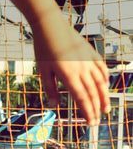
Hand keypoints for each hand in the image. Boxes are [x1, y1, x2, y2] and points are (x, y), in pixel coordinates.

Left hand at [32, 11, 110, 125]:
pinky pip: (101, 67)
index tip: (90, 123)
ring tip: (106, 109)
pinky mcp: (91, 52)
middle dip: (95, 109)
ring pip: (100, 82)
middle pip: (92, 93)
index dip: (87, 112)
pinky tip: (105, 85)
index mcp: (68, 75)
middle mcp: (81, 69)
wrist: (50, 24)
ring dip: (104, 97)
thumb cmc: (43, 48)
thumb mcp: (43, 70)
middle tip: (98, 122)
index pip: (81, 98)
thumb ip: (50, 89)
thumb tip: (54, 106)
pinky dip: (104, 77)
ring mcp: (88, 60)